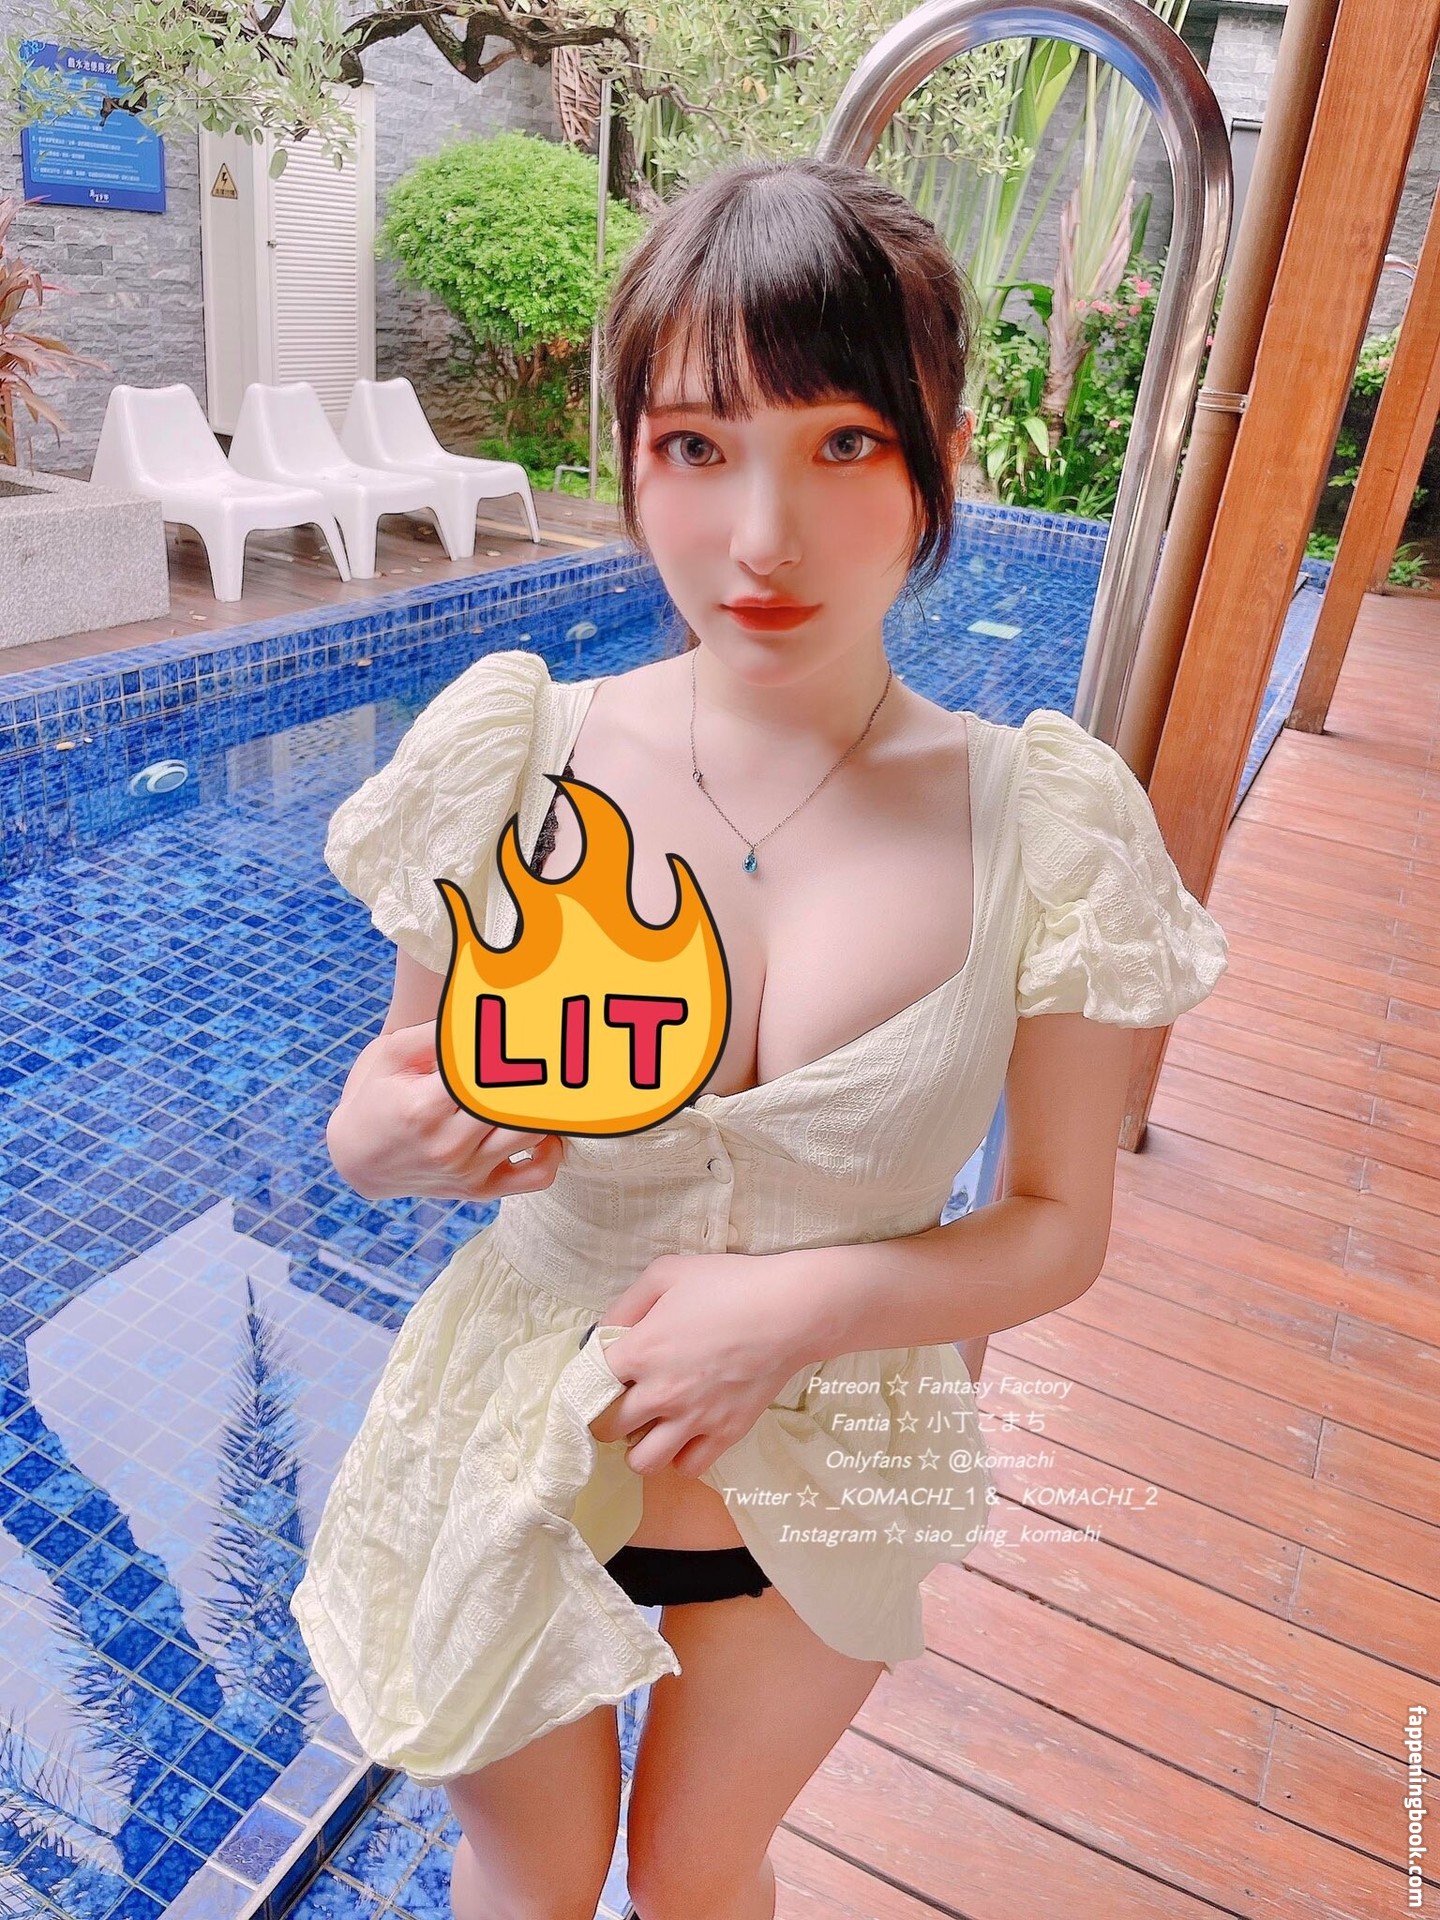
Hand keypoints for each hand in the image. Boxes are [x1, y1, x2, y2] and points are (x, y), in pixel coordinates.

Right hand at [326, 1019, 565, 1202]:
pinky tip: (539, 1126)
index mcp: (424, 1107)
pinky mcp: (480, 1191)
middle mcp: (449, 1145)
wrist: (356, 1159)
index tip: (530, 1024)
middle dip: (536, 1070)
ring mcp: (467, 1172)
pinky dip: (551, 1153)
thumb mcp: (390, 1055)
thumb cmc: (376, 1096)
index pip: (485, 1073)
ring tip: (541, 1080)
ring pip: (532, 1132)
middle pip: (514, 1103)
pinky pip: (536, 1177)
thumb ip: (436, 1033)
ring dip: (542, 1106)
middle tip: (550, 1044)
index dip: (511, 1046)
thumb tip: (482, 1012)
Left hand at [587, 1253, 810, 1479]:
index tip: (600, 1375)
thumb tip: (602, 1334)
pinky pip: (687, 1468)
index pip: (588, 1385)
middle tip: (622, 1400)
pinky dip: (680, 1456)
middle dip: (607, 1415)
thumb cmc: (728, 1284)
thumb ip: (625, 1305)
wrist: (789, 1310)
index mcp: (640, 1351)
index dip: (588, 1380)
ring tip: (650, 1425)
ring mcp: (694, 1419)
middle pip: (607, 1428)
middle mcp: (660, 1393)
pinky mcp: (725, 1434)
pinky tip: (684, 1434)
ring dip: (638, 1446)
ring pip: (642, 1462)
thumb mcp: (666, 1273)